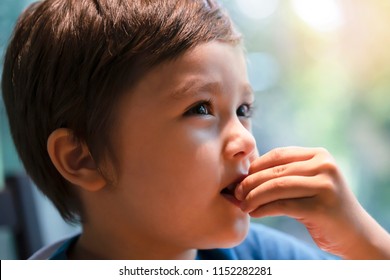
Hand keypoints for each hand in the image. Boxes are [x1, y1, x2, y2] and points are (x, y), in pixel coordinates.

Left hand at [235, 146, 389, 258]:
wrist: (355, 233)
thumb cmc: (323, 206)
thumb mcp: (308, 183)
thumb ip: (285, 174)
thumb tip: (244, 176)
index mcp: (319, 155)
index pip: (278, 155)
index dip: (255, 167)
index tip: (241, 179)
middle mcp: (324, 166)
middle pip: (275, 171)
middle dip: (250, 183)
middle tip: (236, 194)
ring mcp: (325, 186)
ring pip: (276, 187)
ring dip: (253, 197)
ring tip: (243, 206)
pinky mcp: (321, 208)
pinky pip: (282, 206)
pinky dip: (263, 209)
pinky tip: (254, 213)